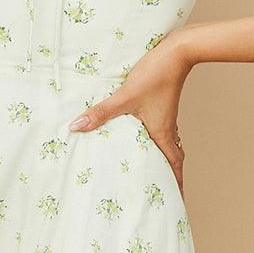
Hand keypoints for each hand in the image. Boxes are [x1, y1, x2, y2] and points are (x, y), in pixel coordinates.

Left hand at [67, 29, 193, 194]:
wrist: (175, 51)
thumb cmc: (155, 75)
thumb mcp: (125, 96)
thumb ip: (101, 112)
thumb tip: (76, 127)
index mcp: (162, 133)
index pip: (173, 166)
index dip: (176, 185)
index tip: (177, 201)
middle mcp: (167, 129)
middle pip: (171, 159)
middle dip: (168, 177)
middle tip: (161, 192)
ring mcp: (165, 117)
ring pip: (165, 144)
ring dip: (161, 158)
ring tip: (150, 170)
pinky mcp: (161, 106)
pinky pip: (159, 130)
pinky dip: (153, 140)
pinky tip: (139, 138)